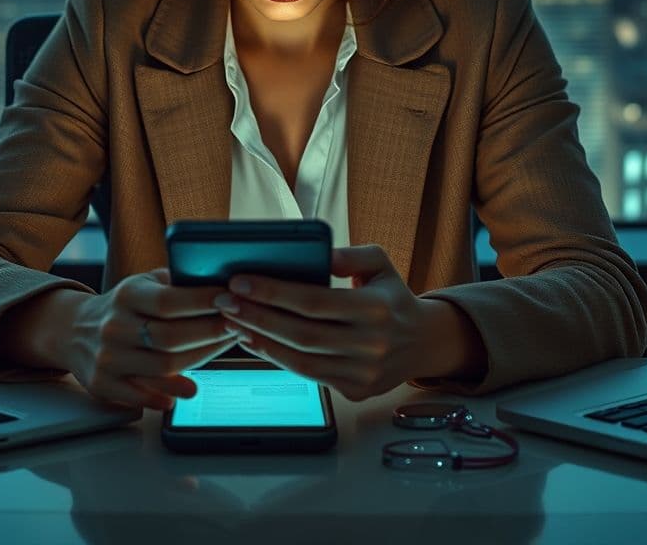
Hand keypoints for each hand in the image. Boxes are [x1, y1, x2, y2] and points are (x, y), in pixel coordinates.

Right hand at [66, 268, 242, 411]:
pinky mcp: (103, 385)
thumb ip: (175, 283)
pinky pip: (142, 395)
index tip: (231, 300)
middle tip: (238, 326)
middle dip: (210, 333)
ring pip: (163, 367)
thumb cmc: (125, 306)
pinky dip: (168, 394)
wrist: (74, 330)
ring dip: (200, 361)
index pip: (168, 300)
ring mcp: (107, 358)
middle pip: (170, 337)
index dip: (203, 302)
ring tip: (223, 351)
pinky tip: (188, 388)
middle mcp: (114, 326)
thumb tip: (221, 283)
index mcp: (127, 296)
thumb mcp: (143, 284)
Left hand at [214, 244, 441, 401]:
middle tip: (225, 300)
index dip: (274, 292)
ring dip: (261, 341)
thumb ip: (351, 256)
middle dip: (257, 316)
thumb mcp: (380, 264)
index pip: (315, 301)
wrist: (422, 343)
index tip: (240, 281)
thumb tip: (319, 254)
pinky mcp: (356, 391)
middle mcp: (372, 344)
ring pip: (301, 361)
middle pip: (302, 333)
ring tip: (233, 320)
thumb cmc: (391, 296)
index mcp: (377, 308)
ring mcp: (364, 373)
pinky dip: (278, 359)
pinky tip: (255, 341)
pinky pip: (309, 376)